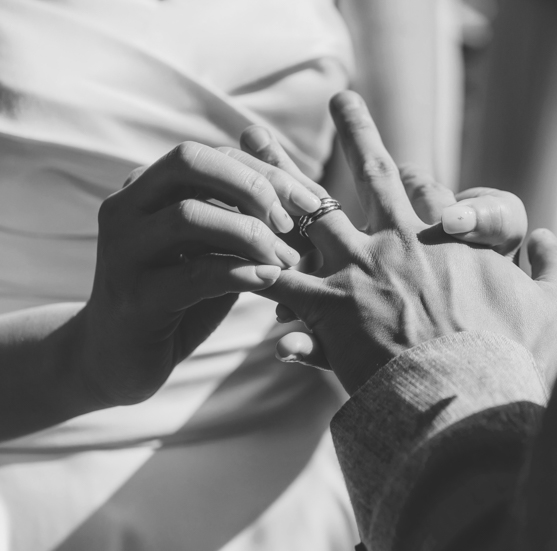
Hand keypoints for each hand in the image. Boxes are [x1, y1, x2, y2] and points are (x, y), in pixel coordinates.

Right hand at [76, 141, 325, 405]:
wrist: (119, 360)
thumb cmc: (179, 297)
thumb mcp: (212, 250)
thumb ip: (242, 217)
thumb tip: (301, 188)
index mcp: (146, 188)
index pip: (212, 155)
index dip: (266, 172)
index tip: (309, 202)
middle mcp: (127, 207)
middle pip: (190, 163)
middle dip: (252, 186)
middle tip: (289, 223)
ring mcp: (123, 250)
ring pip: (189, 216)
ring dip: (251, 235)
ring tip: (286, 260)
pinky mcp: (135, 296)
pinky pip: (193, 273)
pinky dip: (240, 273)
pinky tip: (270, 279)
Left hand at [237, 126, 530, 366]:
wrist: (469, 401)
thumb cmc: (513, 359)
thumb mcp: (556, 306)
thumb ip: (555, 265)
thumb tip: (548, 238)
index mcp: (446, 240)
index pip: (428, 189)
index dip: (420, 178)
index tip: (409, 168)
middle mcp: (398, 244)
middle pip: (370, 175)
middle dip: (358, 133)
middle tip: (342, 99)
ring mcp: (359, 275)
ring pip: (311, 213)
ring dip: (284, 178)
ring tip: (256, 149)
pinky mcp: (330, 313)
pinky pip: (282, 284)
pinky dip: (258, 269)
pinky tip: (230, 256)